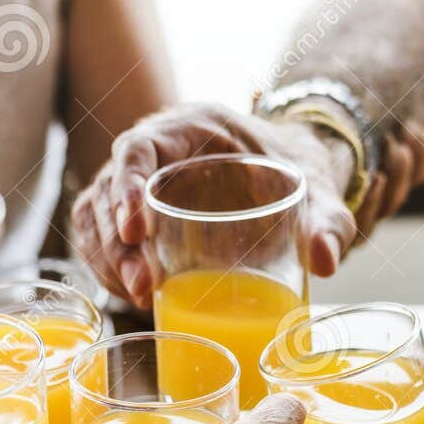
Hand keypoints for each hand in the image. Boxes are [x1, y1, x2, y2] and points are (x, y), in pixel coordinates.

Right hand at [72, 103, 423, 308]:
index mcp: (191, 127)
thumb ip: (328, 222)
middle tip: (143, 285)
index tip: (136, 230)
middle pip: (107, 189)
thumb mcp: (322, 194)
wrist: (292, 180)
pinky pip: (101, 237)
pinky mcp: (136, 216)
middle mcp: (155, 151)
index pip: (138, 147)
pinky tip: (134, 295)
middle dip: (115, 242)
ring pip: (95, 217)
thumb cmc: (300, 177)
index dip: (127, 185)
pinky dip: (107, 267)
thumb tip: (326, 261)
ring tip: (140, 296)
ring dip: (106, 260)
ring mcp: (140, 184)